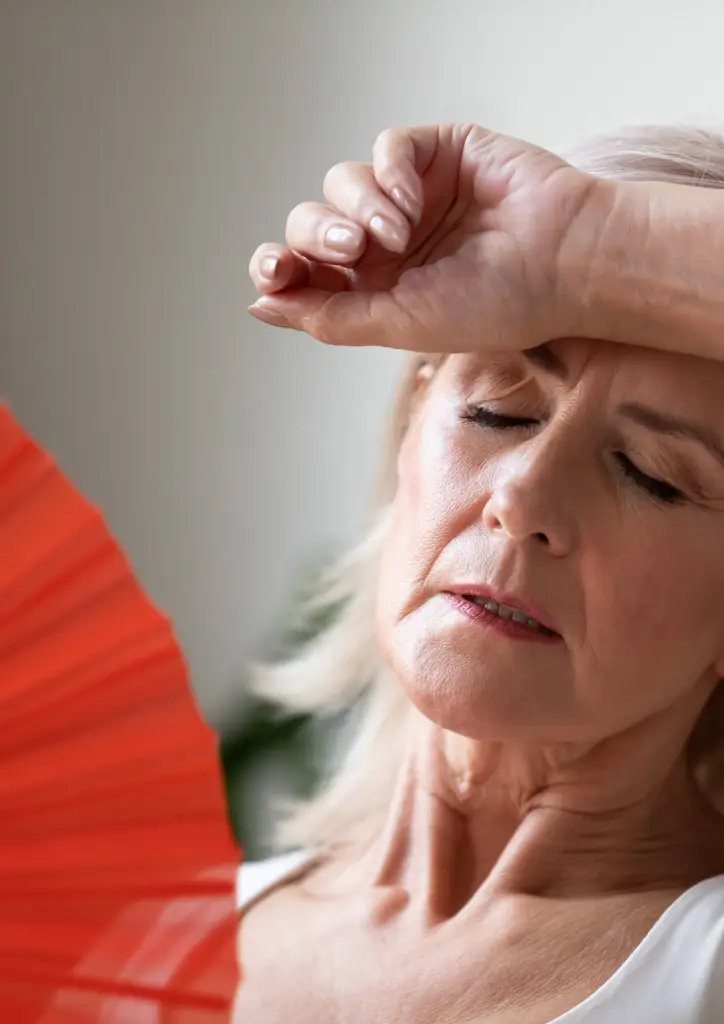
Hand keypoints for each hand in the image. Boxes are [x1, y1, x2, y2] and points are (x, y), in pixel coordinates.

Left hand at [248, 123, 603, 352]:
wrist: (565, 264)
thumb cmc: (496, 304)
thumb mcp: (400, 324)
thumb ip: (328, 316)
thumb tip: (259, 306)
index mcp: (376, 288)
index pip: (306, 270)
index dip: (280, 266)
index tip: (273, 272)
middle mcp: (387, 243)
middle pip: (313, 224)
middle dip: (317, 235)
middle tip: (350, 249)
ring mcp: (412, 196)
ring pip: (342, 182)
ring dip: (359, 206)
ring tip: (398, 233)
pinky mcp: (438, 154)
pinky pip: (386, 148)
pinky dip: (389, 172)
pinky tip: (413, 202)